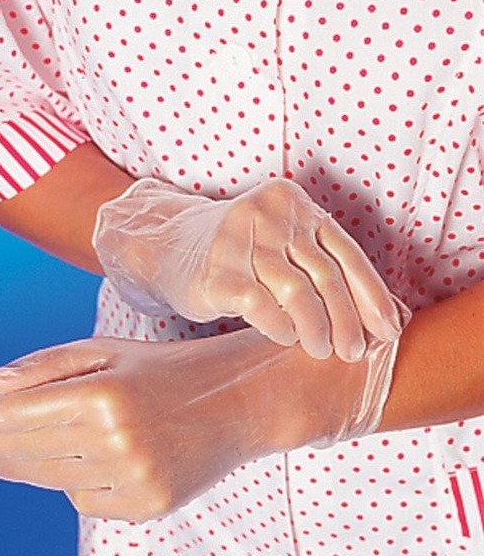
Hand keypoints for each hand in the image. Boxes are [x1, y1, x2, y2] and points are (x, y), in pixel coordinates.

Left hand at [0, 322, 405, 521]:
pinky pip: (88, 500)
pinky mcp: (151, 504)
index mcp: (107, 393)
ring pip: (54, 480)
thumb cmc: (168, 369)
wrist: (236, 400)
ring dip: (19, 468)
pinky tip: (64, 466)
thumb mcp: (112, 352)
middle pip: (29, 452)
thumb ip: (50, 364)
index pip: (21, 414)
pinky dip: (70, 484)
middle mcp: (118, 440)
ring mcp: (136, 478)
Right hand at [93, 178, 400, 361]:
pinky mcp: (217, 269)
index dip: (371, 295)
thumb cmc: (236, 254)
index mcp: (293, 203)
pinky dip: (280, 327)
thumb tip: (373, 312)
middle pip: (325, 274)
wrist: (168, 246)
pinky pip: (261, 306)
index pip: (347, 252)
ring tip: (322, 351)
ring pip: (297, 291)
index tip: (387, 330)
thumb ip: (317, 263)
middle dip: (348, 319)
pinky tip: (285, 338)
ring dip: (317, 328)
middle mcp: (270, 214)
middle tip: (354, 351)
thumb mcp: (278, 243)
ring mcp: (240, 238)